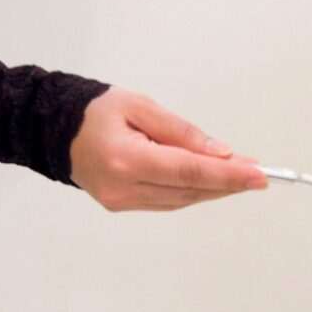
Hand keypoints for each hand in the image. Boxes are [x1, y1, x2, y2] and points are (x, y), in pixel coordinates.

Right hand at [69, 87, 266, 210]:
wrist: (52, 128)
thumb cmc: (95, 110)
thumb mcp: (140, 106)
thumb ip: (182, 132)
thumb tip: (221, 152)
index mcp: (126, 159)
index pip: (189, 171)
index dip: (228, 175)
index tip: (258, 174)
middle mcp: (123, 187)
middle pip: (189, 189)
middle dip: (228, 182)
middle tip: (259, 173)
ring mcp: (120, 200)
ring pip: (182, 199)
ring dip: (214, 188)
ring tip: (242, 175)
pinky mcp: (121, 204)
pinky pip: (168, 201)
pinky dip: (193, 190)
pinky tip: (212, 181)